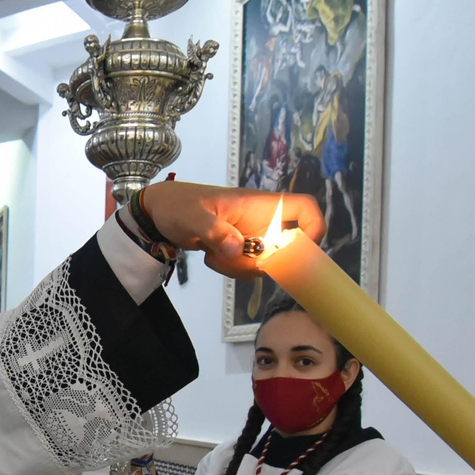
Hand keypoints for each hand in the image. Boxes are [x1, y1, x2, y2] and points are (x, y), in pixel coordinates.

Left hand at [139, 181, 324, 278]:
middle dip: (261, 263)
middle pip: (285, 249)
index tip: (299, 252)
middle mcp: (261, 221)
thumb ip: (215, 232)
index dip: (314, 228)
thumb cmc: (178, 206)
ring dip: (239, 267)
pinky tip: (209, 254)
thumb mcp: (194, 218)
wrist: (159, 212)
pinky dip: (229, 268)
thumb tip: (237, 249)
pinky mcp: (240, 249)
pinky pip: (246, 268)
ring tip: (212, 252)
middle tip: (232, 258)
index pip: (304, 208)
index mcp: (259, 205)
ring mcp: (251, 236)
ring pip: (264, 263)